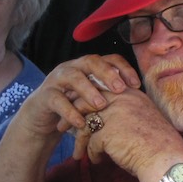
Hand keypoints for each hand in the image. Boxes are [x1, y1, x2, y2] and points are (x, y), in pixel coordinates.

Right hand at [11, 54, 139, 142]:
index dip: (123, 68)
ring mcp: (57, 80)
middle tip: (120, 89)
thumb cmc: (75, 107)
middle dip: (107, 74)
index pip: (109, 59)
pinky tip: (81, 123)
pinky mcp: (45, 96)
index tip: (136, 84)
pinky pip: (58, 100)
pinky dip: (70, 112)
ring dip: (89, 90)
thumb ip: (110, 95)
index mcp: (88, 67)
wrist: (43, 117)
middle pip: (91, 62)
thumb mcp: (94, 100)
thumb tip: (140, 100)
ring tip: (101, 105)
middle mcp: (73, 68)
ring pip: (73, 77)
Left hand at [81, 87, 182, 178]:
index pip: (100, 89)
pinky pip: (92, 142)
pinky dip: (92, 153)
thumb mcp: (144, 119)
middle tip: (63, 127)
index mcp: (131, 94)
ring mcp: (113, 113)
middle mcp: (121, 99)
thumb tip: (106, 120)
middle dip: (72, 115)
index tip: (78, 112)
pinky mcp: (107, 131)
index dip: (85, 101)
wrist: (166, 159)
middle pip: (86, 101)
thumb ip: (125, 113)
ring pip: (85, 122)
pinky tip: (96, 161)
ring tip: (76, 152)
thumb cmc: (159, 144)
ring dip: (78, 139)